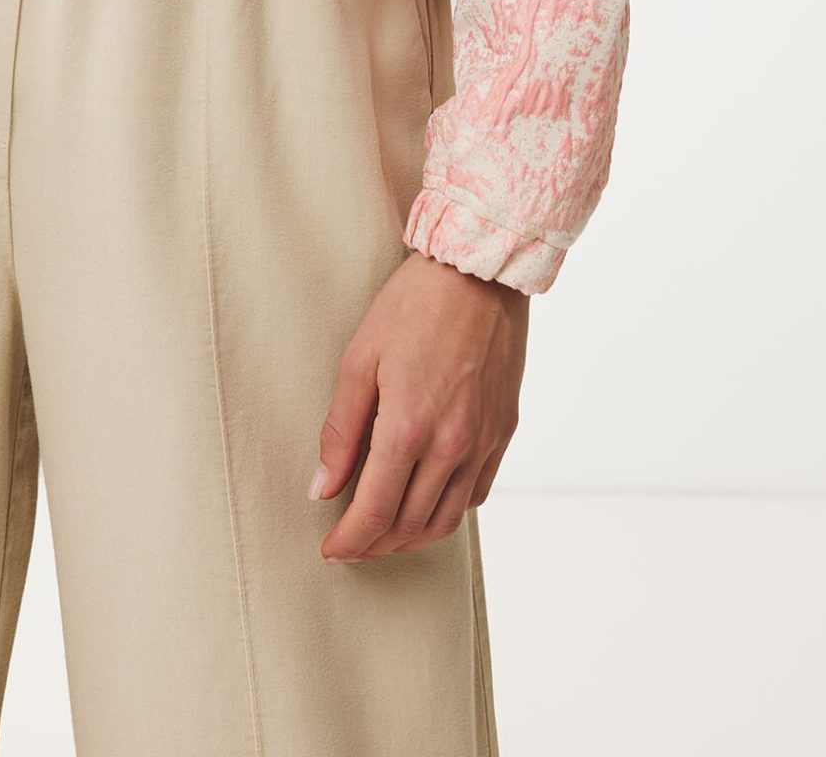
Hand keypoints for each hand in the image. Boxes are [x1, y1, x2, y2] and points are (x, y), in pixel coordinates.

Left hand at [310, 249, 526, 559]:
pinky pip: (475, 493)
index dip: (349, 541)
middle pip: (410, 525)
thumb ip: (340, 431)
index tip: (331, 551)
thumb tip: (322, 489)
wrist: (478, 274)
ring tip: (384, 531)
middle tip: (351, 543)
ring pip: (447, 519)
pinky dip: (447, 509)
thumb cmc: (412, 306)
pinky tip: (426, 498)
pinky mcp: (504, 432)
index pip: (374, 513)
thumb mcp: (359, 359)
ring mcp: (483, 442)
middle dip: (375, 544)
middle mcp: (452, 446)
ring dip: (412, 536)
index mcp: (409, 428)